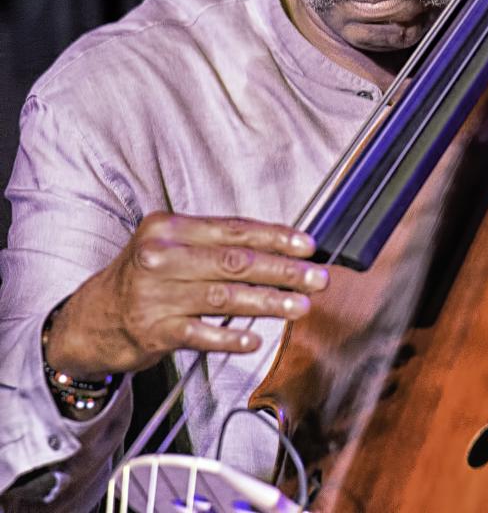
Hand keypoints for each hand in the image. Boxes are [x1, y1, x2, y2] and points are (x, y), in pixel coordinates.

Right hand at [43, 213, 328, 378]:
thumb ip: (218, 245)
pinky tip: (254, 340)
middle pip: (234, 262)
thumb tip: (280, 249)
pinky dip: (230, 337)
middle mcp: (160, 257)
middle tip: (316, 278)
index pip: (234, 230)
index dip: (276, 237)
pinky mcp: (152, 330)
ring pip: (224, 297)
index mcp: (170, 228)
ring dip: (268, 303)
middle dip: (282, 270)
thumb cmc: (145, 279)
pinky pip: (201, 334)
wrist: (90, 320)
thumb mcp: (172, 247)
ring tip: (299, 306)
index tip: (308, 246)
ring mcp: (155, 295)